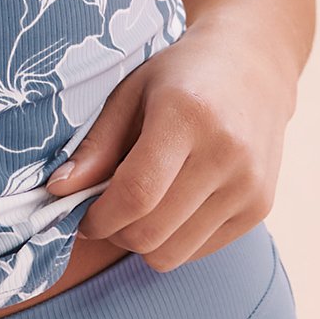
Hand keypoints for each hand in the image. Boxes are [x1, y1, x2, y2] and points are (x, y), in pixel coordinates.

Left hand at [46, 22, 295, 271]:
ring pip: (174, 253)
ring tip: (138, 207)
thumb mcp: (130, 91)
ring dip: (143, 242)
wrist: (255, 65)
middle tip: (105, 212)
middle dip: (114, 232)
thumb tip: (58, 190)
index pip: (136, 193)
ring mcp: (249, 184)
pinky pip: (199, 251)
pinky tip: (171, 204)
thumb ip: (97, 144)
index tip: (82, 216)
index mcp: (188, 115)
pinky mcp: (261, 207)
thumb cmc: (180, 74)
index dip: (99, 217)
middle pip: (152, 232)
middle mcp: (226, 153)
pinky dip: (174, 240)